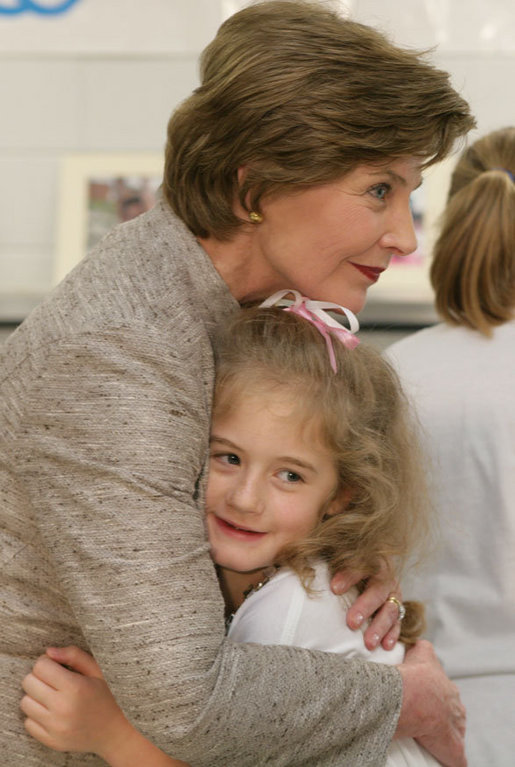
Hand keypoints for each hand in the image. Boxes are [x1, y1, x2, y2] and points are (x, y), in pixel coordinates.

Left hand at [21, 646, 130, 759]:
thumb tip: (49, 651)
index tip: (56, 666)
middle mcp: (62, 708)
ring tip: (51, 696)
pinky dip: (36, 715)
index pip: (40, 666)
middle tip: (52, 680)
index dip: (47, 662)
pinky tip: (51, 712)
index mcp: (75, 687)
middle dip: (38, 677)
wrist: (115, 731)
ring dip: (35, 696)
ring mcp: (55, 727)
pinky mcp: (51, 741)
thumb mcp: (97, 670)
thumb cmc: (107, 695)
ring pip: (25, 703)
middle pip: (28, 682)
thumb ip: (74, 655)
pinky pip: (28, 723)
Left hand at [331, 562, 401, 649]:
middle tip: (351, 622)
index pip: (361, 565)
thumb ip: (324, 559)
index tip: (334, 588)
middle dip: (365, 606)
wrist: (370, 570)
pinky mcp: (397, 609)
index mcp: (370, 560)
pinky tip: (386, 645)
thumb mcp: (338, 558)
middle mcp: (384, 576)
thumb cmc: (346, 565)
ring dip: (379, 627)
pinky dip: (393, 634)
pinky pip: (398, 622)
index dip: (348, 576)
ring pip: (390, 609)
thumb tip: (297, 557)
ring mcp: (393, 594)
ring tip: (368, 643)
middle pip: (378, 590)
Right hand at [396, 640, 466, 766]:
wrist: (411, 695)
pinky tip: (448, 759)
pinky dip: (452, 759)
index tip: (428, 700)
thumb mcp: (421, 652)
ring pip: (456, 733)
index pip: (448, 693)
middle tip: (429, 718)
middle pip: (455, 713)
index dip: (438, 697)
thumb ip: (422, 647)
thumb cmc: (413, 675)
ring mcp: (455, 727)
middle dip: (445, 716)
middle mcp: (455, 706)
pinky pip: (456, 758)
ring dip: (447, 735)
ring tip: (432, 737)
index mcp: (448, 687)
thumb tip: (418, 641)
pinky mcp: (451, 747)